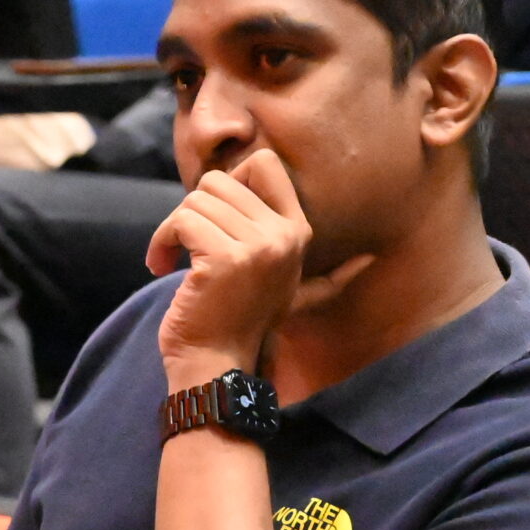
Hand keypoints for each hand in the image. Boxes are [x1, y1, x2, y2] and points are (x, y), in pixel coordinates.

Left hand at [146, 149, 371, 385]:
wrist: (216, 365)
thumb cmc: (243, 325)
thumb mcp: (292, 292)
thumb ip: (329, 277)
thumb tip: (368, 262)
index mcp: (298, 232)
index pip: (264, 163)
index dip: (229, 183)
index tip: (215, 219)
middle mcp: (283, 235)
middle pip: (219, 181)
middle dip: (193, 211)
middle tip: (186, 246)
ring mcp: (256, 247)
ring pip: (195, 199)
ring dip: (171, 229)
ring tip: (172, 261)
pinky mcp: (223, 260)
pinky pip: (180, 221)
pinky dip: (161, 241)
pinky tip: (160, 266)